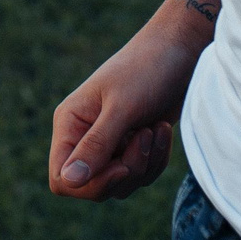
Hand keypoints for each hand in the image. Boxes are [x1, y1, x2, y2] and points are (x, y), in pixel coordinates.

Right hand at [48, 14, 206, 199]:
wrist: (179, 53)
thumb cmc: (146, 70)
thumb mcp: (121, 108)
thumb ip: (95, 146)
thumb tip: (68, 181)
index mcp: (70, 124)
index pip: (62, 179)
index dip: (90, 184)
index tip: (121, 167)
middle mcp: (84, 137)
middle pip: (94, 187)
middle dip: (127, 171)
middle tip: (143, 138)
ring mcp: (110, 144)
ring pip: (121, 184)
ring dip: (146, 163)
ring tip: (156, 128)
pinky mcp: (132, 147)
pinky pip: (141, 175)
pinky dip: (157, 159)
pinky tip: (163, 130)